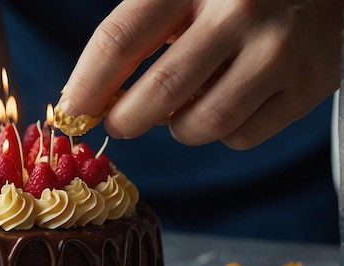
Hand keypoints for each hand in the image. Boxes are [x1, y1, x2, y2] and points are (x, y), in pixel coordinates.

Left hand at [57, 0, 342, 148]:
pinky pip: (242, 137)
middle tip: (119, 123)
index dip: (86, 84)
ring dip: (178, 128)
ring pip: (203, 124)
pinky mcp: (310, 85)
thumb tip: (84, 97)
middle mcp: (239, 12)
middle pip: (160, 91)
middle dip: (126, 120)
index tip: (69, 112)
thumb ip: (137, 34)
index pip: (120, 40)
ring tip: (181, 108)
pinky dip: (222, 132)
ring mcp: (279, 51)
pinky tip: (224, 105)